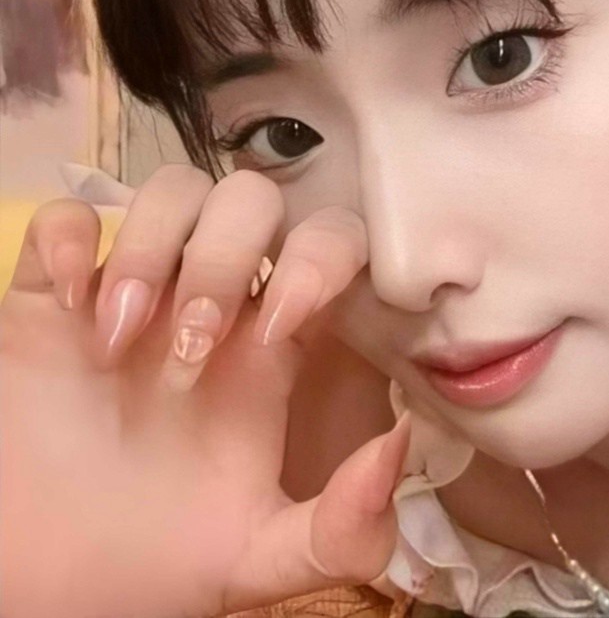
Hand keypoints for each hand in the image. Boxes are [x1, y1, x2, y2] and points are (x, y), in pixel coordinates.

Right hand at [0, 164, 410, 617]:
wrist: (50, 589)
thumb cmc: (161, 560)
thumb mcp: (262, 558)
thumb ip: (345, 530)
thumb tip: (399, 443)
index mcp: (274, 342)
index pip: (328, 243)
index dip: (319, 257)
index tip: (277, 329)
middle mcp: (212, 298)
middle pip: (251, 197)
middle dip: (227, 253)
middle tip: (192, 346)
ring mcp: (135, 289)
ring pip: (171, 189)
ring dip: (152, 246)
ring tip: (120, 339)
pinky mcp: (52, 297)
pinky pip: (68, 217)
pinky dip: (70, 239)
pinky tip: (69, 301)